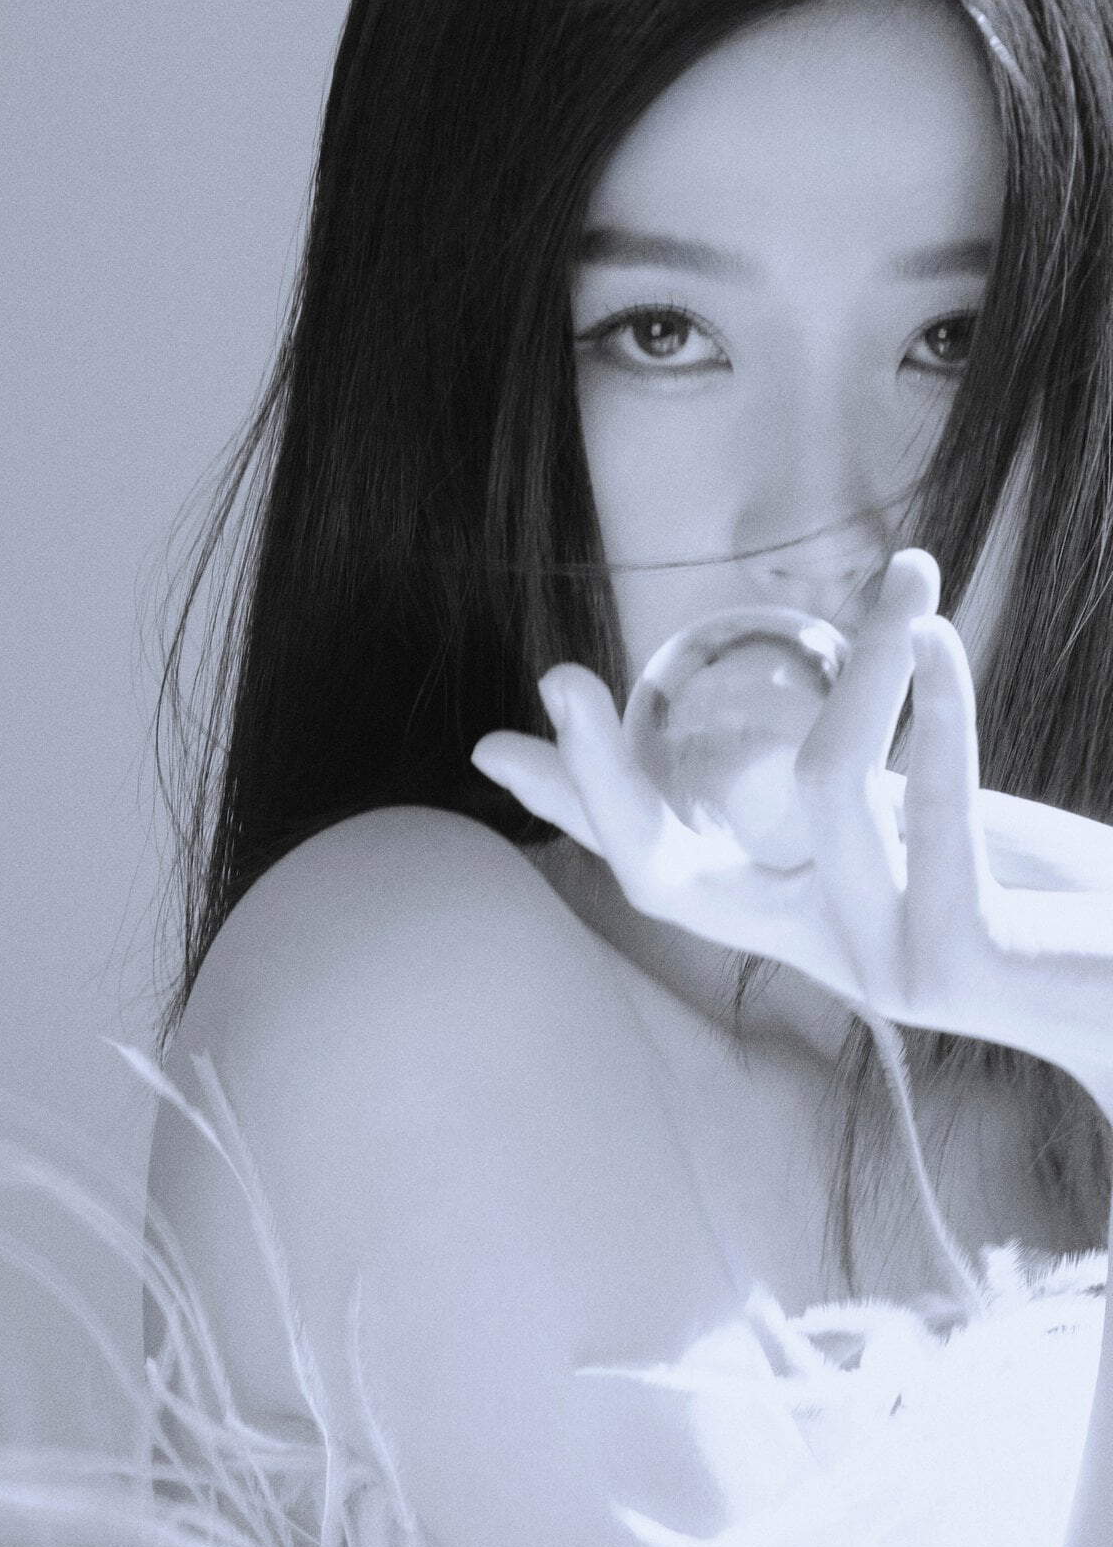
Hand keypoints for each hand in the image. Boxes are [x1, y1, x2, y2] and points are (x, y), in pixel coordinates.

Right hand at [471, 549, 1112, 1097]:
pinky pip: (930, 814)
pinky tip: (944, 644)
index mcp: (803, 925)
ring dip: (867, 668)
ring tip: (911, 578)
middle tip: (555, 675)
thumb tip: (830, 722)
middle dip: (600, 775)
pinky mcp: (963, 963)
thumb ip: (868, 799)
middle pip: (668, 876)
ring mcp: (889, 968)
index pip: (658, 871)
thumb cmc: (1053, 899)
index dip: (577, 809)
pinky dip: (938, 712)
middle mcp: (825, 957)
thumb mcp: (934, 835)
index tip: (493, 747)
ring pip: (820, 793)